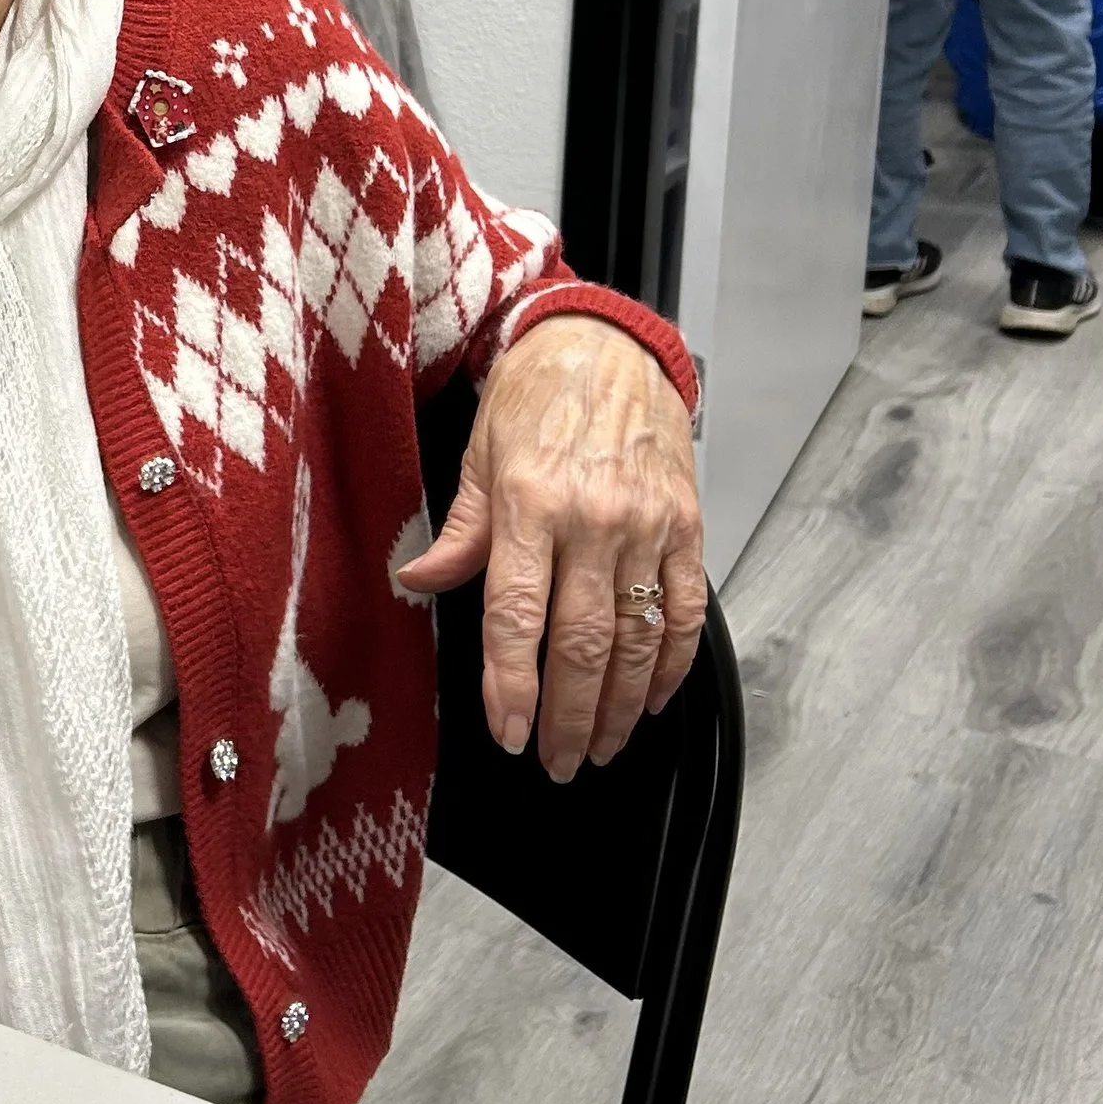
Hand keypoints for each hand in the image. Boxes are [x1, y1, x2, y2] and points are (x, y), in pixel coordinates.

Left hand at [394, 316, 703, 779]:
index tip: (510, 733)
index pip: (516, 616)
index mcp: (529, 503)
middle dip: (567, 717)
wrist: (608, 344)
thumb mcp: (479, 454)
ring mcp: (646, 524)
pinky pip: (682, 610)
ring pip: (635, 639)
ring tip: (598, 745)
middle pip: (580, 644)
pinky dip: (669, 664)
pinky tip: (648, 698)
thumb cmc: (536, 395)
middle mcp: (591, 518)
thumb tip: (416, 582)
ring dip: (617, 706)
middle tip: (556, 760)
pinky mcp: (686, 525)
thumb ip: (459, 532)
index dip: (511, 685)